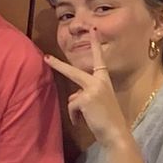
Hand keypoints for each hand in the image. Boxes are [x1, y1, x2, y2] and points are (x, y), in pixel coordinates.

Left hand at [47, 33, 127, 149]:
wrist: (116, 133)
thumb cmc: (109, 120)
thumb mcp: (99, 103)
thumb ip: (86, 95)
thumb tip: (74, 97)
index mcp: (104, 80)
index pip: (99, 59)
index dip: (96, 44)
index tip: (93, 29)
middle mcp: (99, 81)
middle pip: (73, 71)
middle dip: (58, 65)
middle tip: (46, 58)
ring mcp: (92, 88)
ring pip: (72, 97)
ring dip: (75, 110)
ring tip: (86, 119)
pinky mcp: (85, 99)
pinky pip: (72, 106)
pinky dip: (75, 116)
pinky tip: (82, 122)